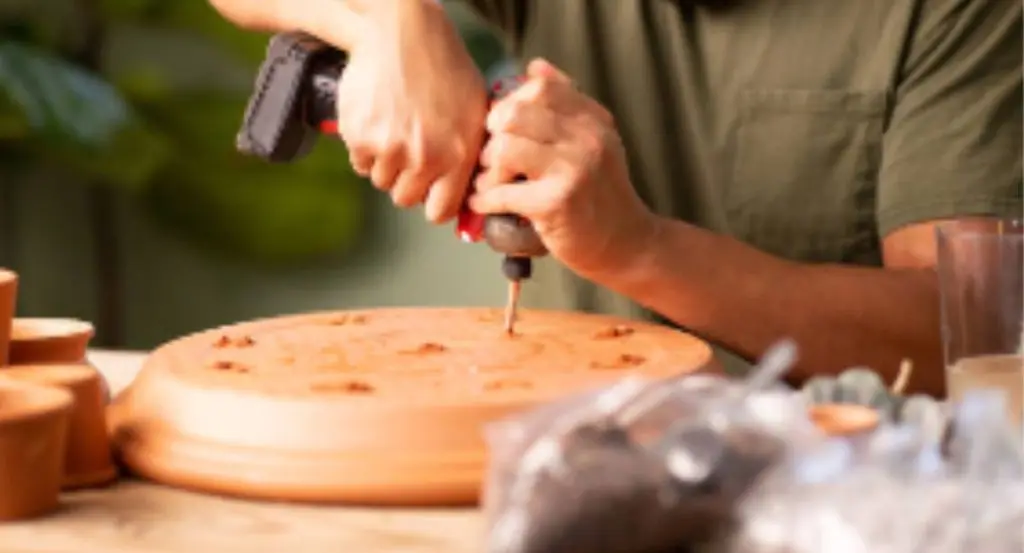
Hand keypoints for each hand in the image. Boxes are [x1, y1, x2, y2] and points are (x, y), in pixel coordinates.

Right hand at [334, 2, 487, 222]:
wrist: (400, 33)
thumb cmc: (443, 68)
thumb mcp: (476, 110)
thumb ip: (471, 154)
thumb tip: (472, 194)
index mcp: (458, 154)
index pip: (440, 211)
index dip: (433, 204)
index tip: (429, 194)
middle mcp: (424, 157)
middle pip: (405, 198)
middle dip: (406, 180)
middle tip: (409, 150)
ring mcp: (390, 148)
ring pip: (381, 180)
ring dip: (385, 163)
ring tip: (395, 128)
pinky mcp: (360, 137)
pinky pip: (360, 163)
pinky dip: (365, 149)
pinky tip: (379, 121)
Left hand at [469, 59, 661, 281]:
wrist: (627, 244)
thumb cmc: (601, 194)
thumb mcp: (595, 141)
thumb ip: (567, 103)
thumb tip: (534, 66)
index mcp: (592, 119)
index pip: (538, 88)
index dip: (510, 104)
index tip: (502, 128)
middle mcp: (586, 139)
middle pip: (514, 114)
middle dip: (492, 136)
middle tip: (491, 158)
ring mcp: (573, 170)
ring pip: (503, 149)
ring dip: (486, 169)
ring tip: (490, 183)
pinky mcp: (556, 203)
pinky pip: (501, 192)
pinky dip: (483, 200)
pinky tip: (484, 204)